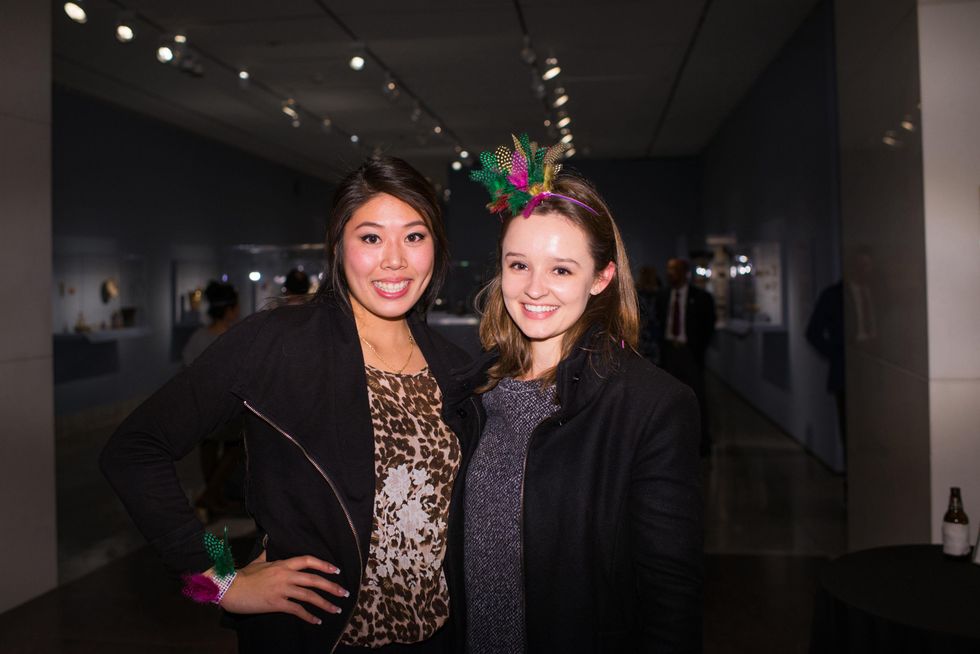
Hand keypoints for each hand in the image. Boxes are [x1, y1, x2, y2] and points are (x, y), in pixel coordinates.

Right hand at [219, 551, 348, 624]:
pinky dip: (309, 616)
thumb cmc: (243, 576)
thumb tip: (269, 544)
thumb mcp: (258, 562)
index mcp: (282, 564)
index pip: (308, 561)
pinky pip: (297, 610)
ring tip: (336, 609)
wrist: (229, 588)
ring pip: (309, 596)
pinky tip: (317, 621)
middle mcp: (285, 575)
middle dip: (332, 587)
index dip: (324, 564)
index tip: (336, 570)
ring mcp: (282, 589)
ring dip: (325, 603)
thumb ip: (267, 554)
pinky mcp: (276, 603)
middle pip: (314, 580)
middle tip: (344, 593)